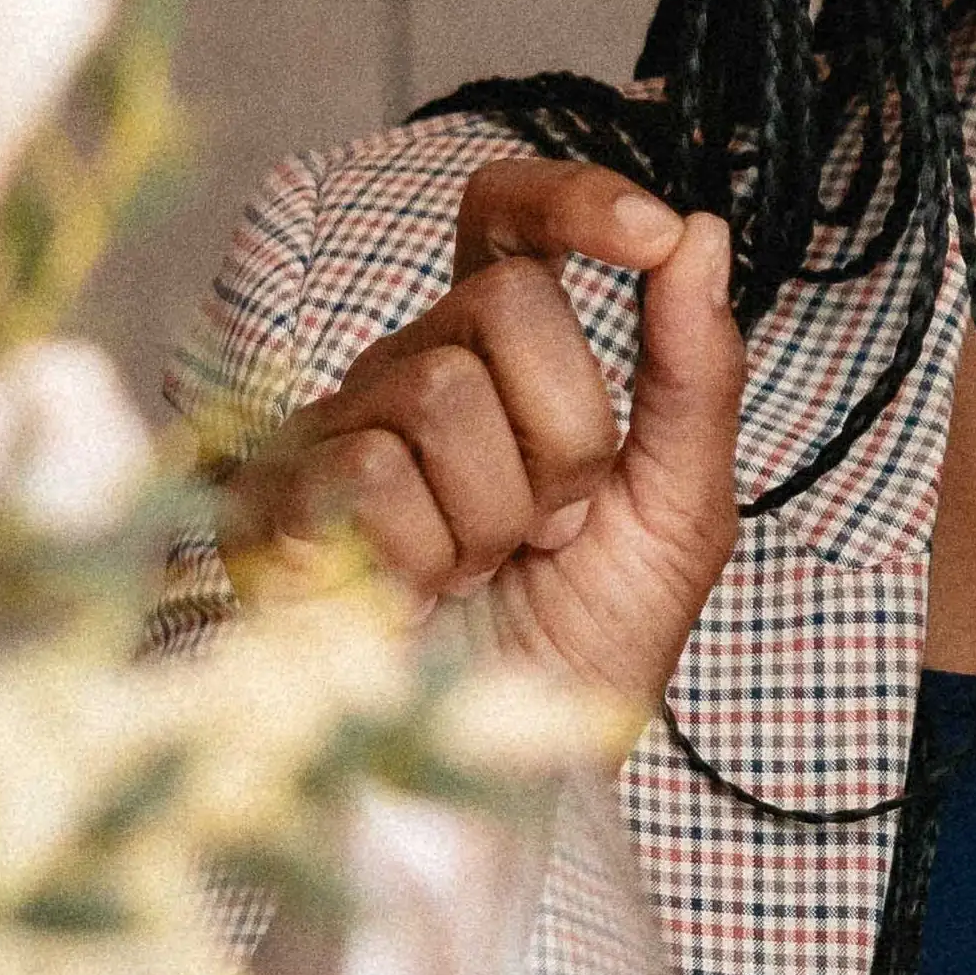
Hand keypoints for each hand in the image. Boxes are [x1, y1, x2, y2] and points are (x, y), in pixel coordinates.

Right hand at [218, 157, 741, 710]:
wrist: (517, 774)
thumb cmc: (587, 641)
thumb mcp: (678, 508)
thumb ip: (694, 371)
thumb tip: (702, 232)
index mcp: (500, 357)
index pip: (508, 218)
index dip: (570, 199)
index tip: (647, 235)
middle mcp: (409, 372)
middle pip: (504, 305)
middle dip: (568, 434)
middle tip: (553, 527)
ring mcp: (332, 433)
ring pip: (441, 395)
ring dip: (498, 513)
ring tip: (481, 571)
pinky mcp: (273, 505)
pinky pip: (370, 473)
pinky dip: (426, 557)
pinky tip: (415, 598)